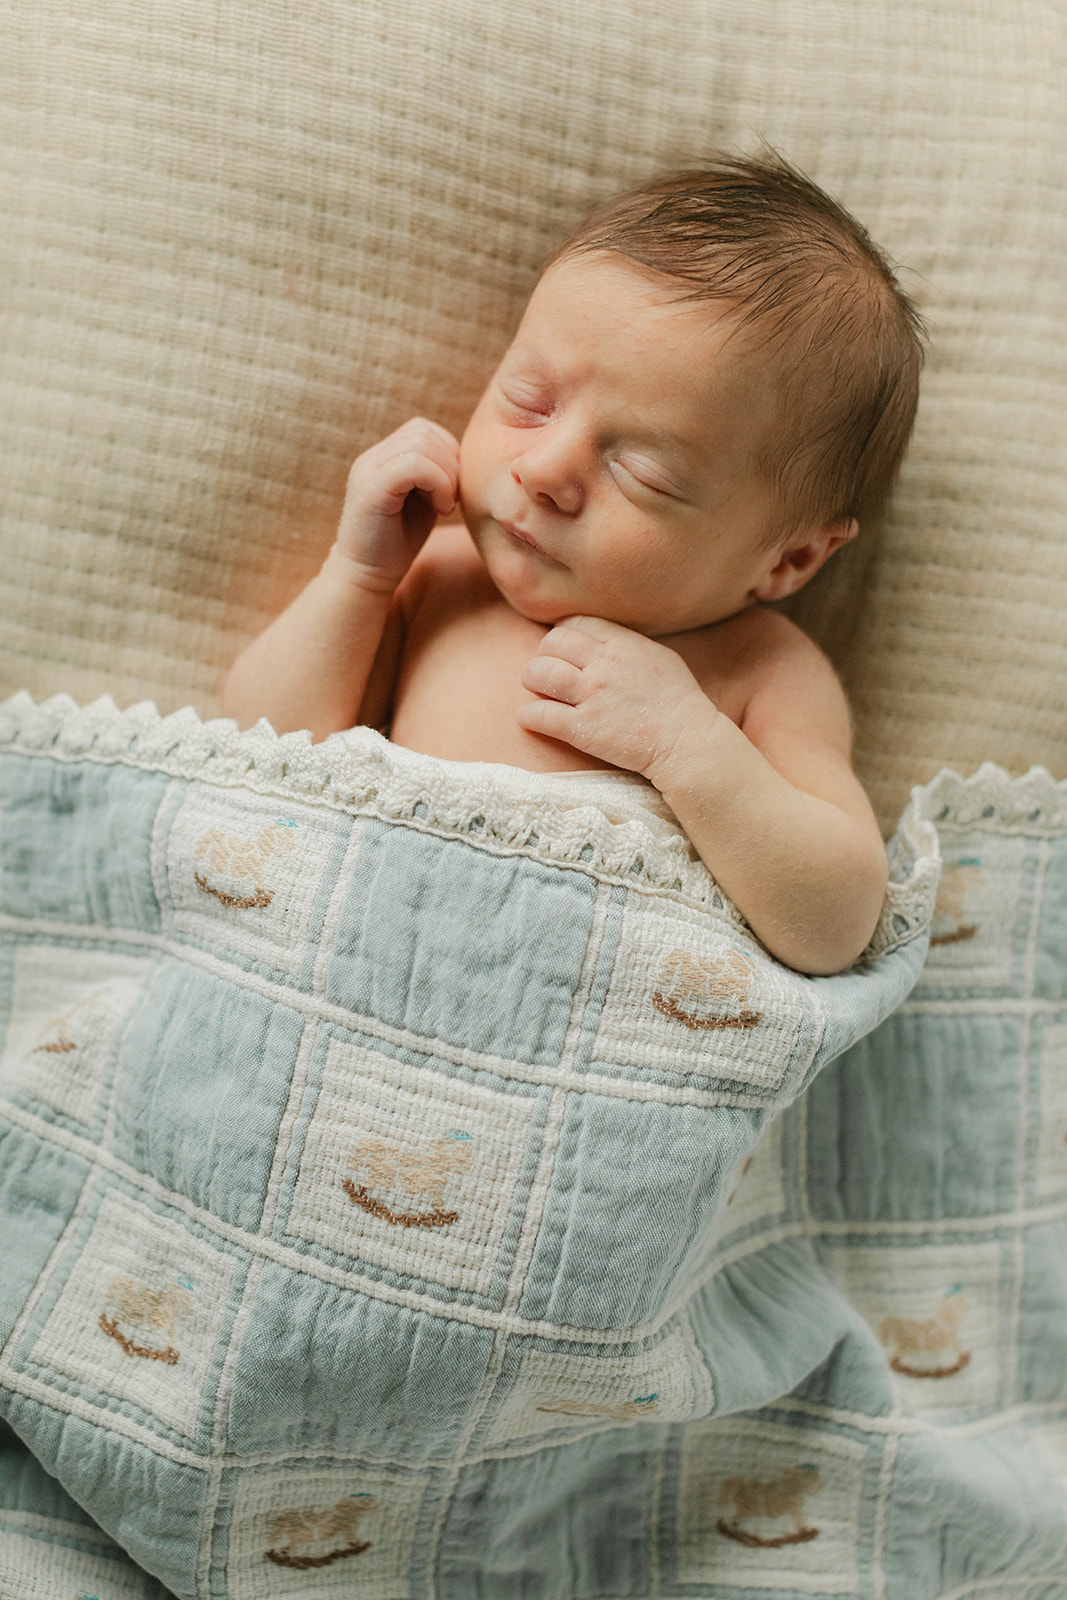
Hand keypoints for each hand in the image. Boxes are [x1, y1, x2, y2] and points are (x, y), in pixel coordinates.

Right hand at [334, 418, 459, 590]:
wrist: (366, 577)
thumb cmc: (398, 543)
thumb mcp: (424, 500)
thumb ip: (437, 474)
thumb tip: (467, 457)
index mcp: (384, 456)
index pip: (424, 429)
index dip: (448, 455)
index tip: (451, 491)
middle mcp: (372, 457)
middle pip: (425, 432)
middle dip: (450, 464)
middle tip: (450, 499)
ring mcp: (368, 470)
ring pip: (422, 444)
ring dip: (446, 475)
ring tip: (444, 505)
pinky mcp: (371, 489)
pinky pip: (414, 465)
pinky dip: (438, 484)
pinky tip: (440, 509)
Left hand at [517, 615, 717, 782]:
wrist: (688, 743)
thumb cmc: (678, 702)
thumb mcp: (659, 657)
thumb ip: (627, 644)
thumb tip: (599, 640)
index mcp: (623, 644)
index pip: (575, 624)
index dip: (562, 635)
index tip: (563, 651)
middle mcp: (604, 665)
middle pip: (552, 644)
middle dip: (543, 656)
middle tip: (546, 672)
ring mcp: (593, 696)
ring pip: (539, 673)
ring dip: (531, 681)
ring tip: (537, 691)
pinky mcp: (583, 729)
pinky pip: (540, 714)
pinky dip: (528, 714)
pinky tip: (530, 717)